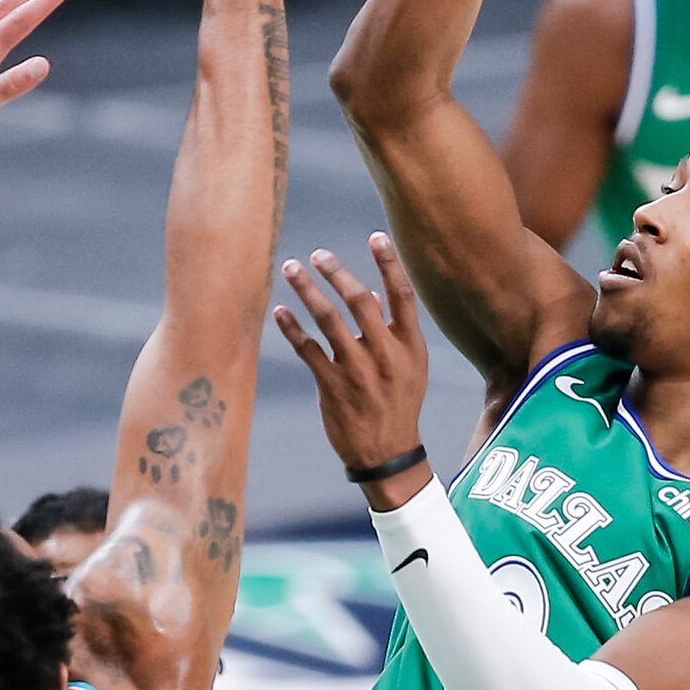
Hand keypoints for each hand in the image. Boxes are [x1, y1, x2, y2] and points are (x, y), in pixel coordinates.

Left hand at [274, 233, 432, 505]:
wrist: (387, 453)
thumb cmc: (398, 403)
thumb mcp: (410, 367)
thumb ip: (393, 331)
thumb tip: (371, 294)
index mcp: (409, 347)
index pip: (402, 296)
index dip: (390, 264)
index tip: (376, 236)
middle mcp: (385, 355)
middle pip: (359, 302)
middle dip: (336, 273)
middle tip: (317, 254)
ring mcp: (357, 371)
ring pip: (328, 321)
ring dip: (307, 291)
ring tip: (291, 269)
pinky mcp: (332, 386)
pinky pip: (307, 349)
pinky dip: (291, 328)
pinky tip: (280, 311)